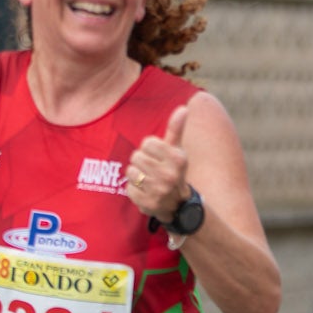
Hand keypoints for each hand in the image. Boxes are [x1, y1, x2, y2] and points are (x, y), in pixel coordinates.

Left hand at [126, 105, 190, 222]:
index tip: (158, 157)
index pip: (147, 142)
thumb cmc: (174, 170)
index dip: (149, 148)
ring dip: (136, 176)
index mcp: (178, 159)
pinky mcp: (148, 204)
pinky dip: (134, 190)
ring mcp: (159, 191)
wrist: (178, 205)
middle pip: (136, 156)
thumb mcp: (177, 150)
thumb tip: (183, 108)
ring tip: (148, 181)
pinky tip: (145, 192)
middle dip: (141, 162)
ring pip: (131, 172)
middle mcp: (170, 175)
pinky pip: (128, 188)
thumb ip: (177, 129)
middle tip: (151, 170)